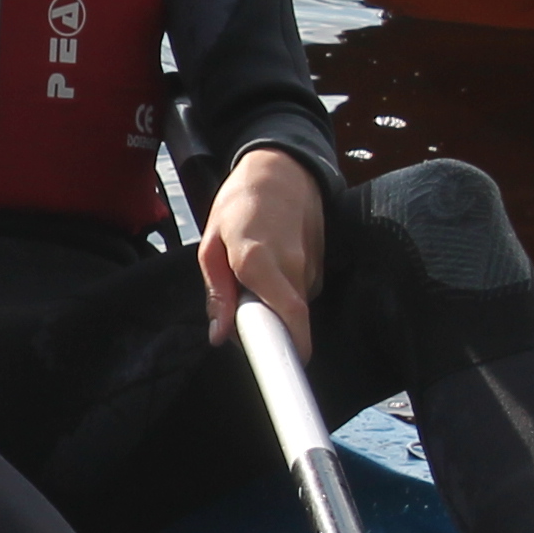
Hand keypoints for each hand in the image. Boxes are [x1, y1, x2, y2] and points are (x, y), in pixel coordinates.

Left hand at [200, 146, 328, 356]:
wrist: (281, 167)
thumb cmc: (239, 202)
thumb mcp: (211, 244)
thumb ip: (216, 293)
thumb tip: (220, 337)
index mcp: (259, 261)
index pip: (290, 318)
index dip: (291, 348)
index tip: (281, 366)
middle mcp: (292, 266)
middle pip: (289, 319)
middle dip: (268, 326)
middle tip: (243, 312)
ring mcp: (311, 264)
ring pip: (295, 305)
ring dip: (274, 303)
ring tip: (254, 274)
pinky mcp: (322, 261)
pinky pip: (302, 289)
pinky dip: (285, 288)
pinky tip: (272, 263)